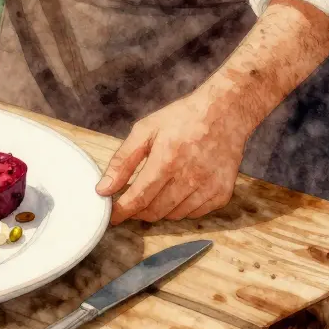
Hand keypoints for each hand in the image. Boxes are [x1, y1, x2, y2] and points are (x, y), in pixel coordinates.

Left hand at [95, 92, 253, 223]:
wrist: (225, 112)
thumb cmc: (182, 119)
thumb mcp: (145, 130)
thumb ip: (122, 161)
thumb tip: (103, 188)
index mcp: (167, 160)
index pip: (139, 198)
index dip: (122, 211)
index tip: (112, 216)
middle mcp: (190, 177)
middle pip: (155, 212)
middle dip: (138, 211)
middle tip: (132, 200)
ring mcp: (209, 187)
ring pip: (173, 215)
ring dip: (159, 209)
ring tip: (157, 190)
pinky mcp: (222, 193)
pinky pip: (194, 214)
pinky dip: (181, 208)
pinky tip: (179, 190)